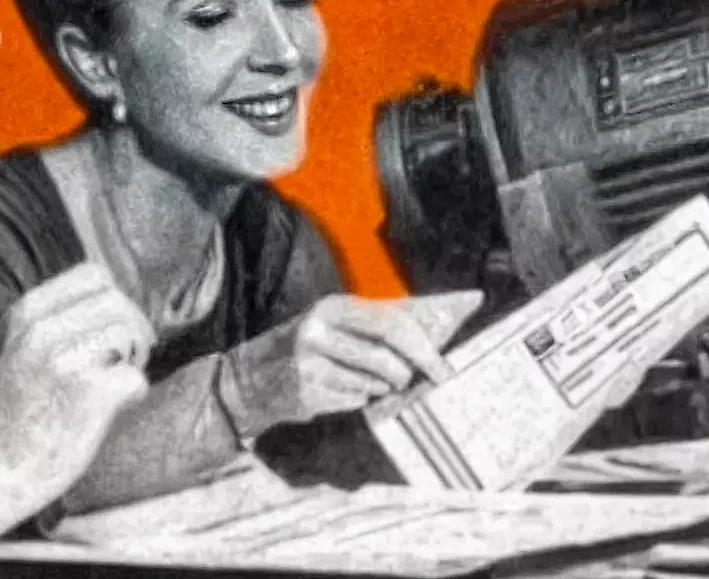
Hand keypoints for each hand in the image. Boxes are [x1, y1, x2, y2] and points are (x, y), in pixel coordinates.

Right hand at [0, 263, 155, 499]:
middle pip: (117, 300)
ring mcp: (63, 361)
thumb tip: (125, 304)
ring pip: (128, 331)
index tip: (114, 327)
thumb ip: (61, 322)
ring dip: (135, 356)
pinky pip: (135, 376)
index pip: (93, 274)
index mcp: (26, 314)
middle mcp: (41, 331)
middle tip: (127, 357)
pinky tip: (117, 406)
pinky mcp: (86, 394)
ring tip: (118, 380)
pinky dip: (135, 391)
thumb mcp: (24, 349)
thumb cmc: (20, 412)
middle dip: (133, 326)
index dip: (115, 298)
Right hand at [225, 295, 457, 433]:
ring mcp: (308, 365)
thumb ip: (388, 317)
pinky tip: (346, 391)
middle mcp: (317, 331)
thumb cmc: (314, 345)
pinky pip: (355, 401)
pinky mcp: (305, 394)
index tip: (443, 366)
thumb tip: (457, 306)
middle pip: (384, 356)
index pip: (390, 323)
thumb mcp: (341, 321)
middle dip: (412, 372)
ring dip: (385, 387)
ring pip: (372, 383)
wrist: (251, 379)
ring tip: (378, 382)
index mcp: (333, 306)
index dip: (423, 346)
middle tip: (426, 381)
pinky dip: (361, 398)